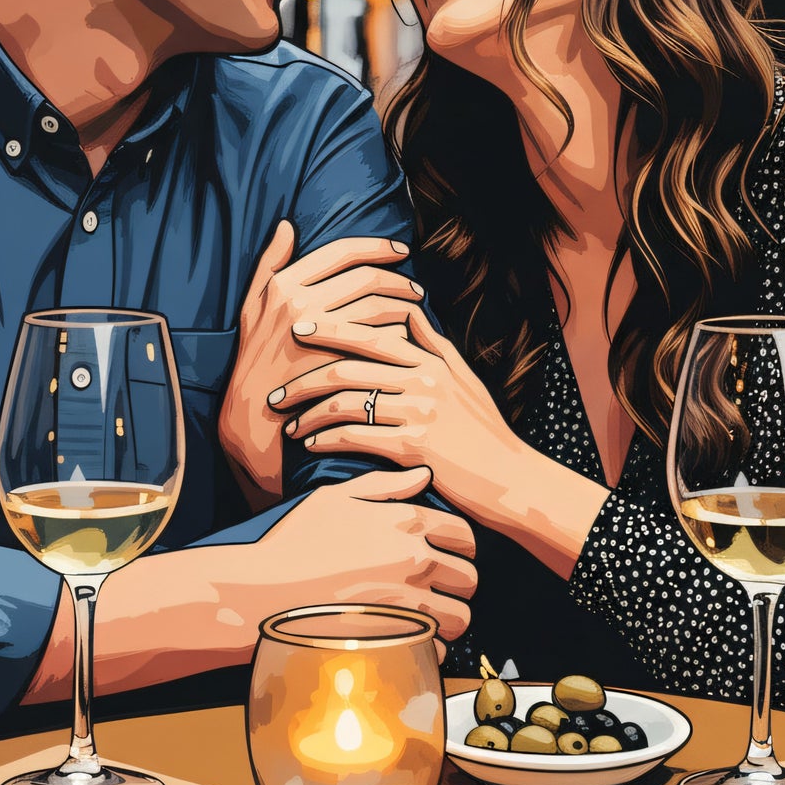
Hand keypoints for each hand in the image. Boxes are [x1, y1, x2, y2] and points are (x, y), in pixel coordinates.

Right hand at [219, 221, 424, 502]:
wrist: (254, 416)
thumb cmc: (254, 357)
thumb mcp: (252, 306)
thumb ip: (270, 263)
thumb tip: (287, 225)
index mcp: (285, 285)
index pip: (342, 251)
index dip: (377, 246)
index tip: (400, 250)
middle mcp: (302, 304)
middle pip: (367, 278)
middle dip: (399, 278)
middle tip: (416, 287)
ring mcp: (320, 334)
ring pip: (378, 306)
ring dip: (403, 305)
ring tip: (414, 309)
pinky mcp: (338, 361)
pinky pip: (380, 339)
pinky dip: (399, 333)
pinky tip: (406, 336)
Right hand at [265, 466, 477, 654]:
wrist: (264, 591)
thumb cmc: (296, 539)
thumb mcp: (337, 495)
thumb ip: (387, 484)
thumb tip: (424, 474)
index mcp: (406, 523)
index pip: (465, 535)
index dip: (462, 546)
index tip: (448, 554)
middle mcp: (415, 560)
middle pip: (470, 578)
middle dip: (460, 585)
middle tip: (441, 589)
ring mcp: (406, 602)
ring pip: (460, 618)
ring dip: (450, 619)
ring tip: (430, 617)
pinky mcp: (392, 639)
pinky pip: (434, 650)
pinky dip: (428, 649)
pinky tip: (409, 640)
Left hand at [273, 307, 529, 523]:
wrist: (508, 477)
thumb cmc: (483, 428)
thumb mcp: (463, 376)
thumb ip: (433, 343)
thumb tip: (408, 307)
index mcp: (431, 359)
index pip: (371, 332)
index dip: (330, 327)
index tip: (297, 328)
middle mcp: (423, 379)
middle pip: (349, 367)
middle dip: (304, 376)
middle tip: (275, 390)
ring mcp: (419, 412)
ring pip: (347, 402)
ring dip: (310, 413)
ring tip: (290, 425)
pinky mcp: (413, 447)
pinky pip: (356, 437)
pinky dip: (326, 439)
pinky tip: (311, 446)